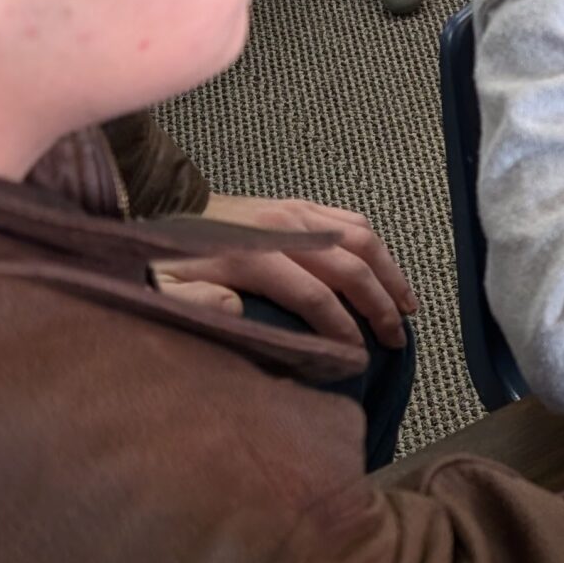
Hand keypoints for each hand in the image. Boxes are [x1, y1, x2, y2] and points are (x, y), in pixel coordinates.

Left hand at [153, 194, 415, 347]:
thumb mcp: (162, 287)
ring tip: (407, 306)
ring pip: (362, 239)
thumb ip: (195, 302)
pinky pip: (351, 219)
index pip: (315, 296)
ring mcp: (295, 212)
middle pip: (351, 268)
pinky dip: (376, 246)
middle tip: (396, 340)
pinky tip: (385, 269)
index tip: (357, 358)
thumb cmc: (161, 258)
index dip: (341, 329)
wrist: (156, 203)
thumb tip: (236, 309)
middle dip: (379, 306)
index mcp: (255, 256)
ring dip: (390, 273)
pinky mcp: (298, 204)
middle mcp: (285, 229)